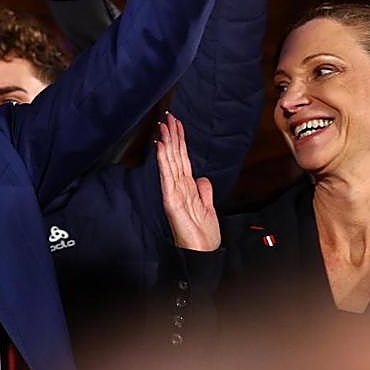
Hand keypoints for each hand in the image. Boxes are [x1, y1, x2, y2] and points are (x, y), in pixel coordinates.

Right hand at [156, 113, 220, 251]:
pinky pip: (167, 177)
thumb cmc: (203, 235)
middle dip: (172, 136)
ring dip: (166, 143)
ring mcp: (173, 192)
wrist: (201, 252)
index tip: (176, 123)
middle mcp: (179, 186)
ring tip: (163, 126)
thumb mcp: (209, 208)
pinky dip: (163, 161)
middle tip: (168, 116)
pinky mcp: (170, 200)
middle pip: (175, 156)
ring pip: (170, 162)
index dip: (180, 140)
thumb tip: (203, 178)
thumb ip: (204, 191)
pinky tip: (161, 147)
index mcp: (188, 187)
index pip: (183, 158)